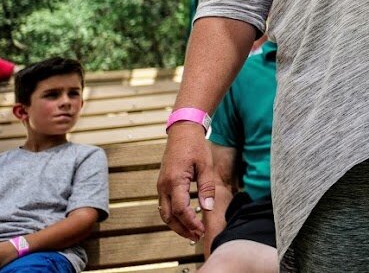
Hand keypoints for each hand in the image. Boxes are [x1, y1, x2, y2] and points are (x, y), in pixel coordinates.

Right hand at [157, 124, 216, 241]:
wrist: (182, 131)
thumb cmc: (195, 146)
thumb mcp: (205, 165)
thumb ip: (206, 187)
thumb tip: (208, 207)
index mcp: (175, 181)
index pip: (181, 209)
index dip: (191, 222)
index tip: (201, 230)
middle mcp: (164, 186)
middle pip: (169, 216)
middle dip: (182, 229)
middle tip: (196, 237)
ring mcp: (161, 185)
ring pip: (164, 213)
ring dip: (176, 225)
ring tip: (191, 232)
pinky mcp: (162, 184)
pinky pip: (164, 205)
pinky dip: (173, 216)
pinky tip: (185, 219)